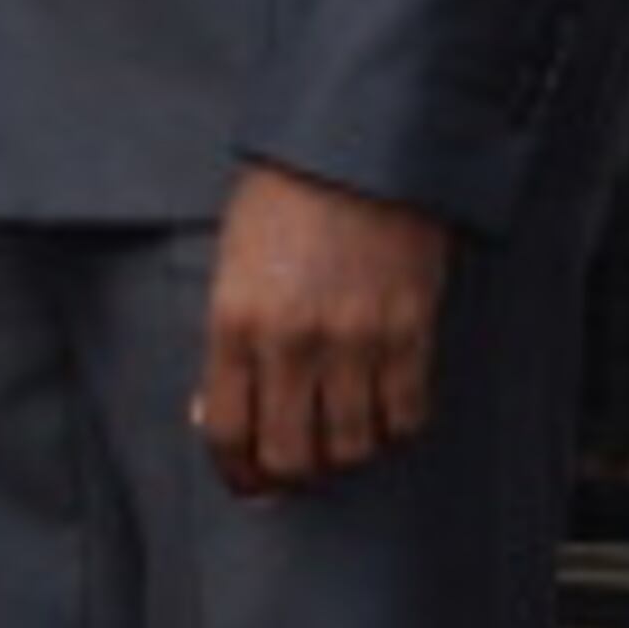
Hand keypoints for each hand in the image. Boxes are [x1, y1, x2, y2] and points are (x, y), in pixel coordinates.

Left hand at [193, 161, 450, 500]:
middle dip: (291, 477)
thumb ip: (227, 343)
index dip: (237, 472)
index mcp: (235, 321)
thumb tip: (218, 412)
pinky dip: (396, 427)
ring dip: (345, 455)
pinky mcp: (410, 329)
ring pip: (352, 448)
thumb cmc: (287, 201)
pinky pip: (407, 415)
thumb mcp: (233, 266)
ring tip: (342, 437)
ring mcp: (355, 338)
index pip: (226, 433)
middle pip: (290, 457)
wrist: (360, 145)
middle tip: (299, 470)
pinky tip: (385, 410)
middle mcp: (292, 340)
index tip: (248, 482)